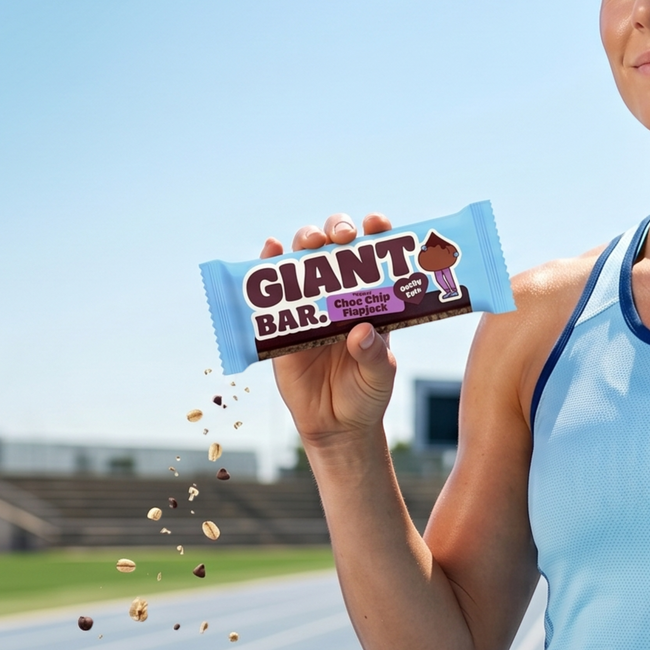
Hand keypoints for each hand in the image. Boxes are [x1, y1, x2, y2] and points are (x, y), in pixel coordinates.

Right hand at [266, 212, 399, 451]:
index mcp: (371, 300)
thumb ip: (375, 355)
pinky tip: (272, 250)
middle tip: (344, 237)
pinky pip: (273, 291)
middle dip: (339, 230)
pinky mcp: (282, 325)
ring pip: (304, 259)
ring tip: (311, 244)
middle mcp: (340, 295)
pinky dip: (269, 265)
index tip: (375, 224)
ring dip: (306, 241)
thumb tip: (361, 332)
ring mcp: (310, 306)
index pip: (375, 256)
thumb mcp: (381, 375)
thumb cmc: (366, 394)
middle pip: (337, 246)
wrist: (336, 425)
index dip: (375, 233)